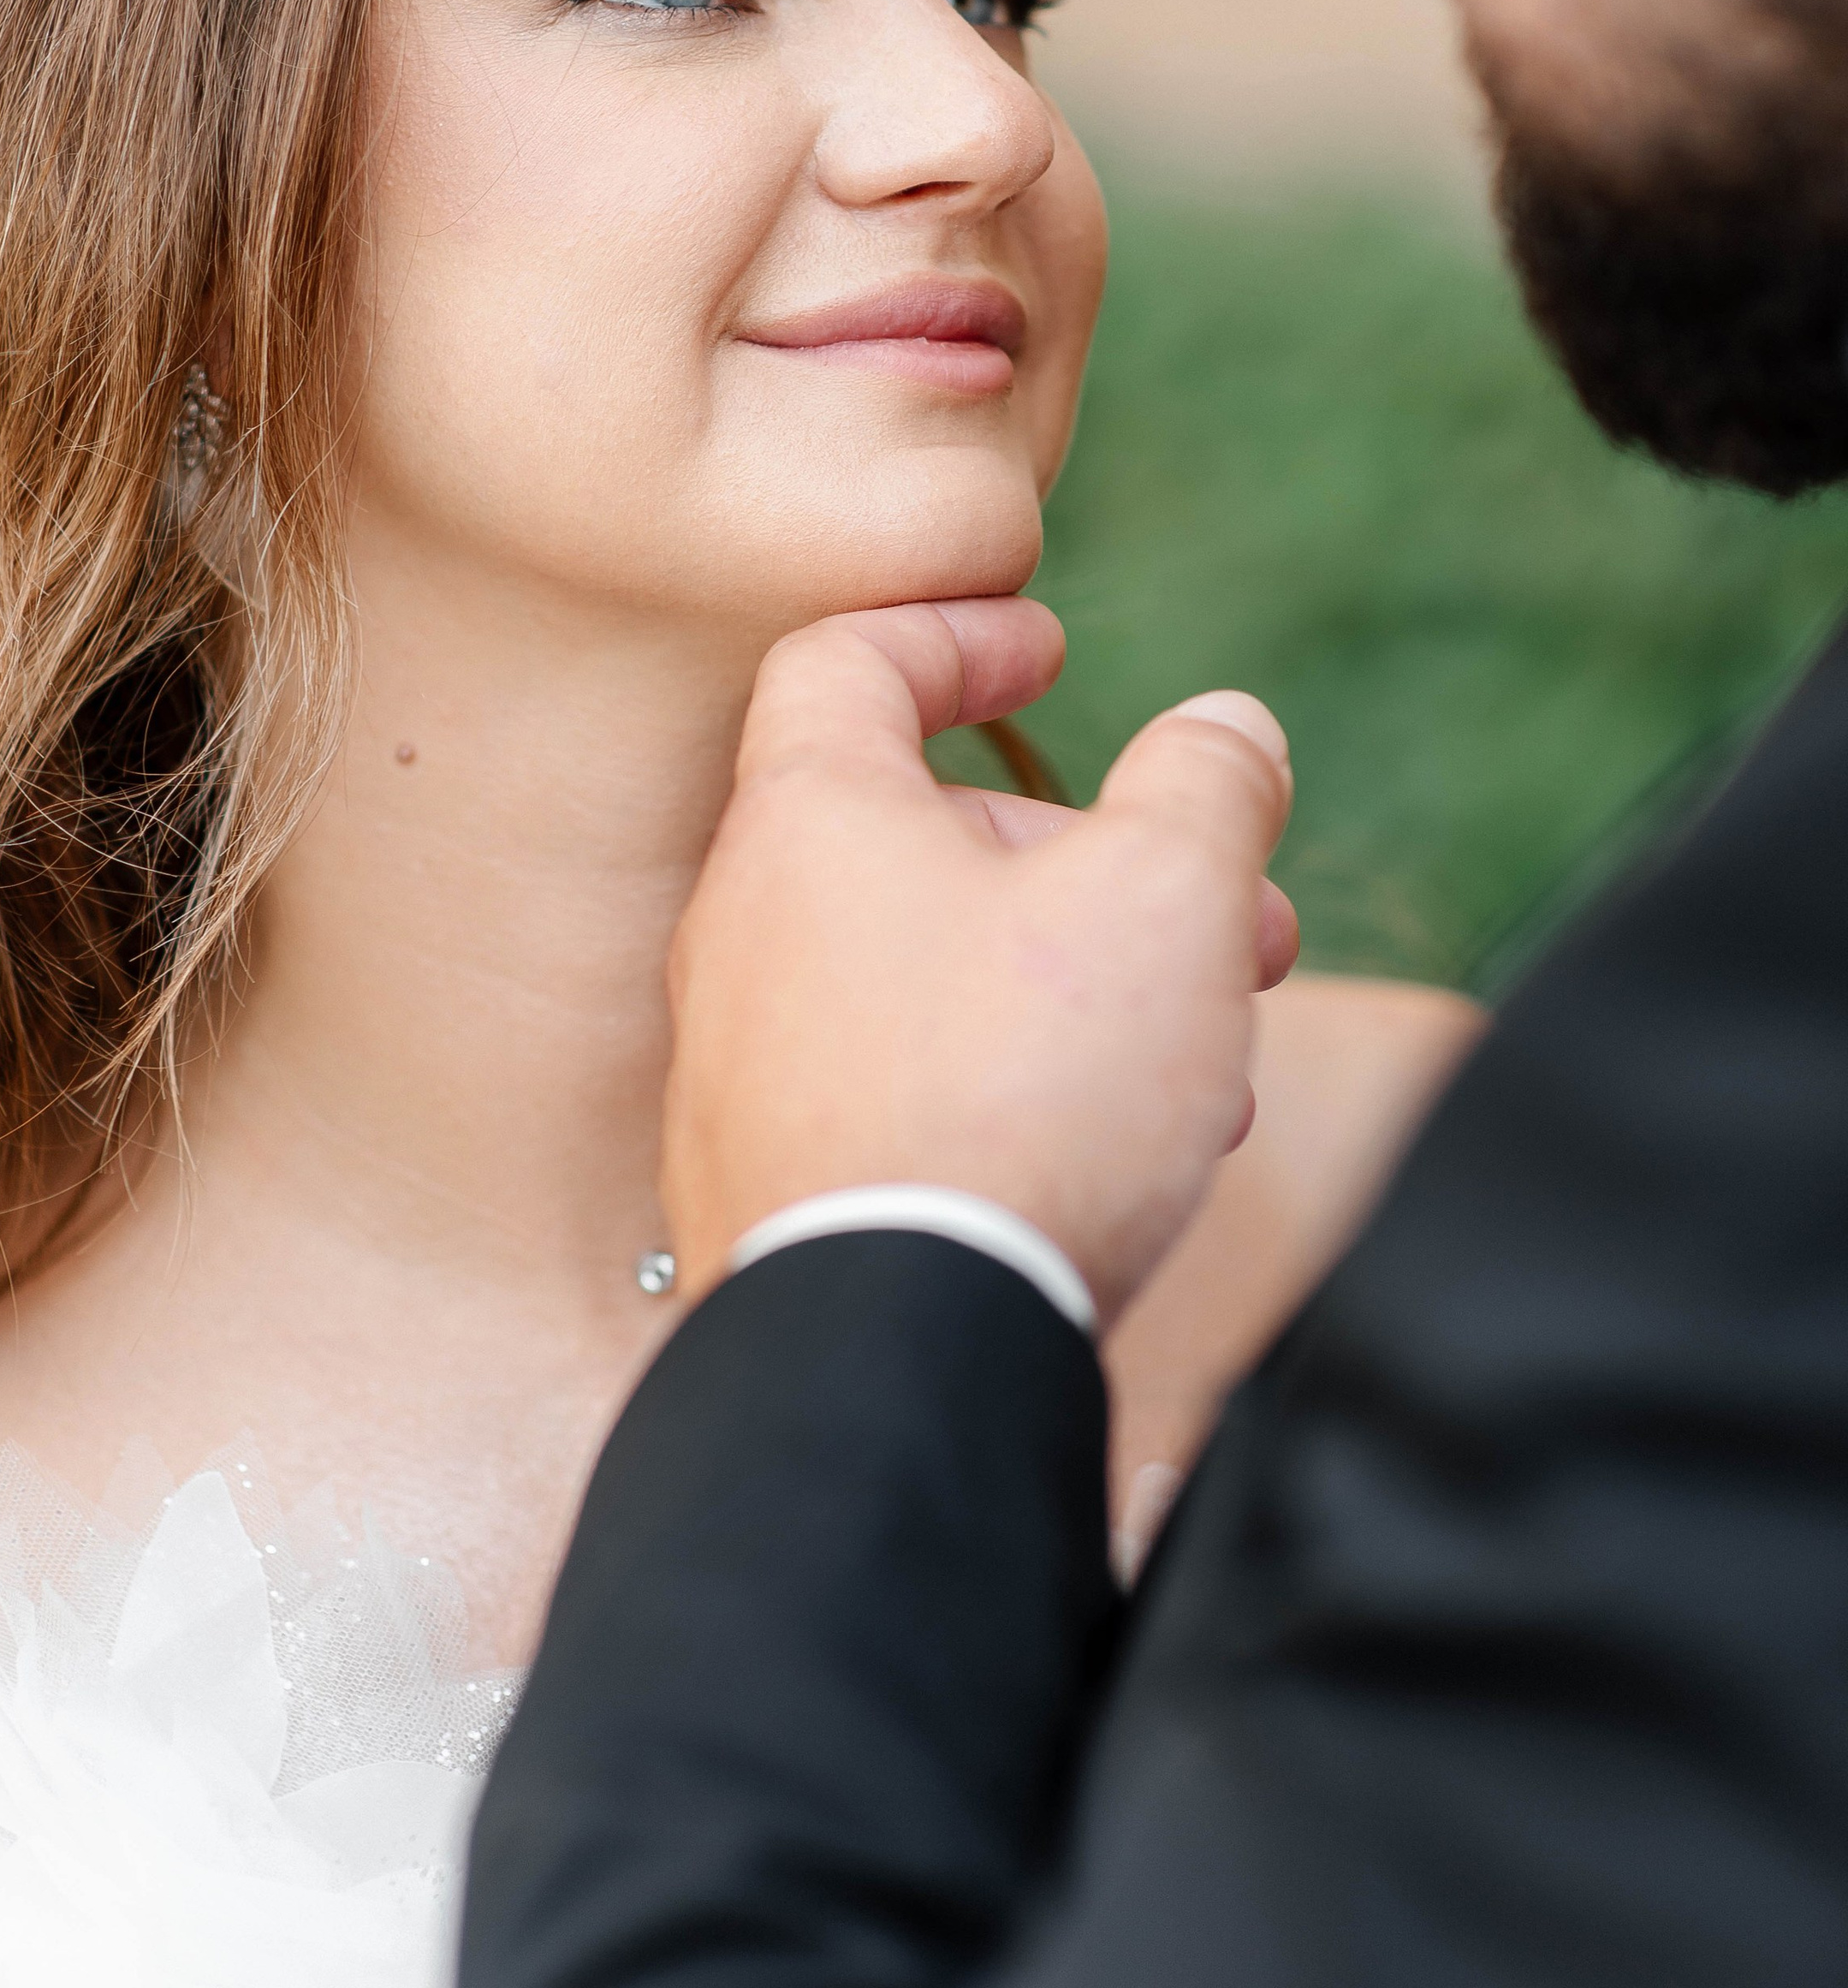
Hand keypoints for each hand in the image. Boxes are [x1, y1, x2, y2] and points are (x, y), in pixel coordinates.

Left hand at [661, 599, 1295, 1329]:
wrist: (895, 1353)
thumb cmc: (1021, 1091)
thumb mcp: (1165, 897)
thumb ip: (1207, 787)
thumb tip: (1226, 727)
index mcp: (809, 821)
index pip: (846, 660)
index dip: (955, 634)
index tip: (1046, 653)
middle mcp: (748, 931)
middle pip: (928, 837)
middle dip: (1102, 860)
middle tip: (1239, 912)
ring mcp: (748, 1068)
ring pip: (939, 972)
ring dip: (1089, 980)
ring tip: (1220, 1045)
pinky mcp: (773, 1183)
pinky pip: (911, 1085)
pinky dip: (1026, 1079)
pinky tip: (1142, 1146)